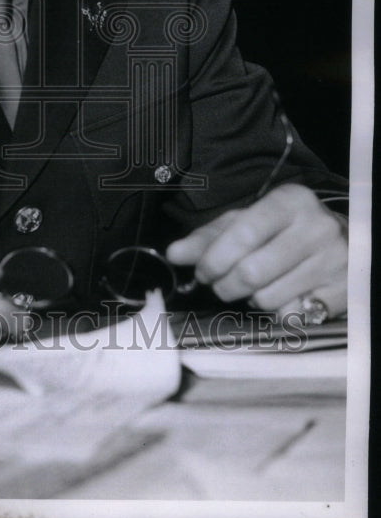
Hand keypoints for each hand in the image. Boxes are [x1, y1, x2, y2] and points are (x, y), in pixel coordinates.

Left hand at [165, 184, 346, 320]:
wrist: (343, 240)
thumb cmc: (284, 229)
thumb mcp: (247, 221)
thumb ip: (209, 237)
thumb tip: (174, 254)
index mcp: (290, 202)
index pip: (242, 234)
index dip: (214, 259)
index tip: (201, 272)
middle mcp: (316, 228)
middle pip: (252, 272)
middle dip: (225, 285)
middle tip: (220, 285)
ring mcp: (334, 261)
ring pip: (268, 298)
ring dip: (249, 299)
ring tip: (254, 286)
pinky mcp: (344, 291)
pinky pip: (292, 315)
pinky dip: (277, 312)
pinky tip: (280, 295)